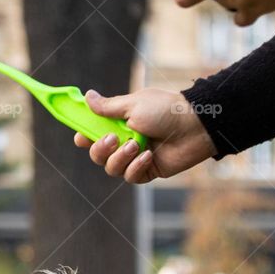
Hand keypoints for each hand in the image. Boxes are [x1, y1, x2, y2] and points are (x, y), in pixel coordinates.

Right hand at [73, 88, 215, 183]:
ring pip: (112, 168)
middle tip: (113, 139)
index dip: (84, 137)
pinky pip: (130, 177)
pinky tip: (148, 156)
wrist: (194, 125)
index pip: (93, 133)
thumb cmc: (165, 109)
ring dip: (120, 158)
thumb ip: (108, 107)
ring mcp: (135, 157)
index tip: (80, 137)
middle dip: (100, 149)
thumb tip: (87, 96)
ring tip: (136, 145)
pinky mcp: (147, 171)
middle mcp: (124, 141)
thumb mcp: (133, 105)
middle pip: (97, 155)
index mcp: (119, 123)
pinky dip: (136, 167)